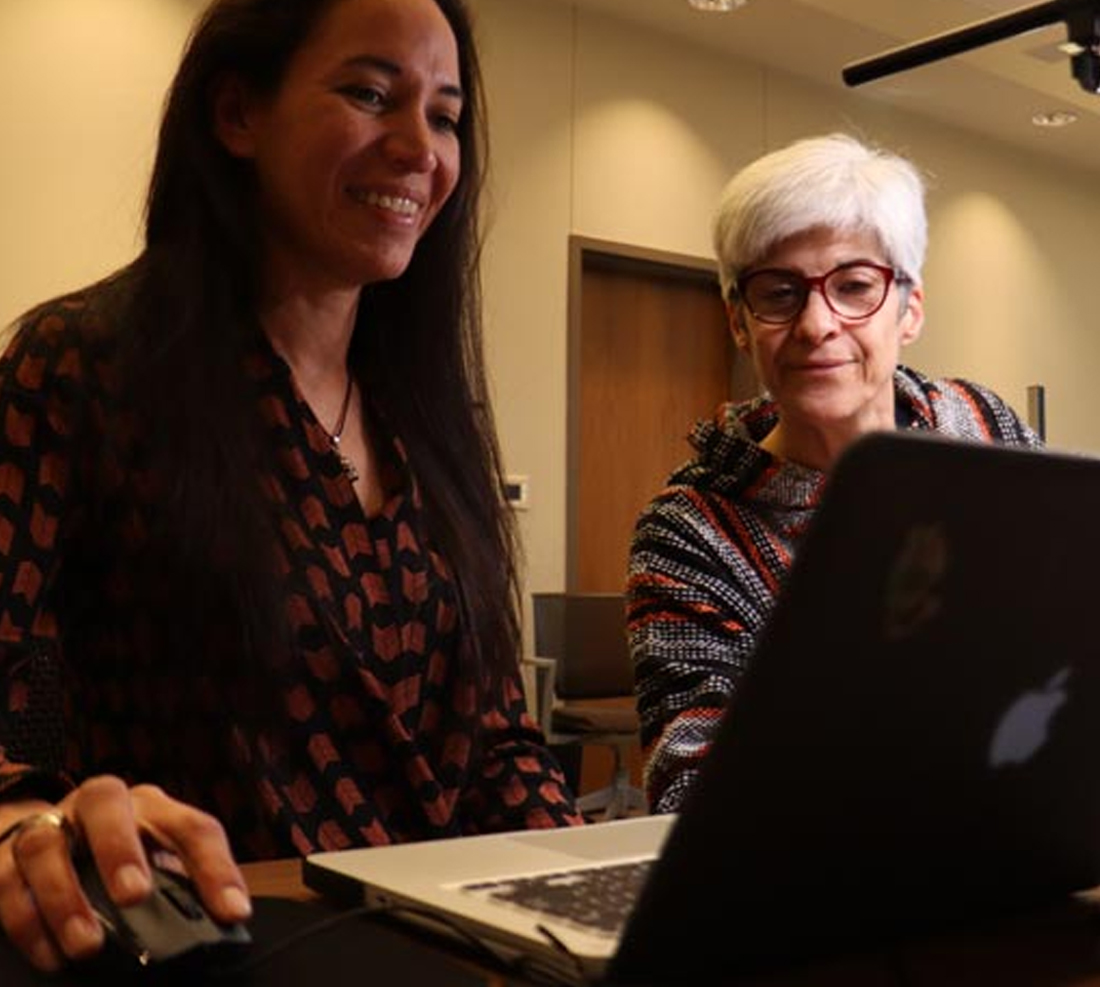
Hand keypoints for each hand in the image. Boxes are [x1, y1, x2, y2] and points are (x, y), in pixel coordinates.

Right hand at [0, 775, 251, 971]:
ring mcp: (48, 826)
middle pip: (105, 802)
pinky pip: (8, 883)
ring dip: (64, 895)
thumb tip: (214, 925)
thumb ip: (178, 884)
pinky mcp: (4, 857)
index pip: (191, 825)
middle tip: (134, 896)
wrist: (49, 831)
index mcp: (150, 806)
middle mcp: (98, 805)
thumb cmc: (119, 851)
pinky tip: (52, 954)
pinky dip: (29, 921)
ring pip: (46, 843)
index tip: (233, 912)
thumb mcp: (155, 860)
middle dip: (119, 848)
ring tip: (87, 943)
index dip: (216, 868)